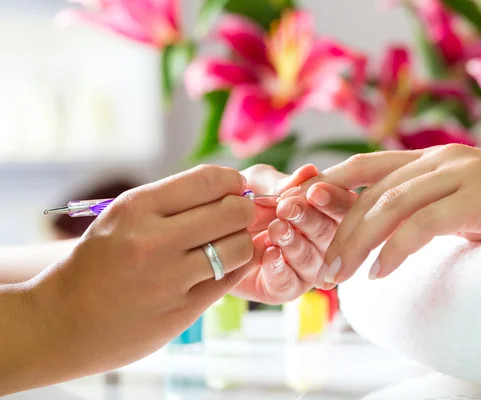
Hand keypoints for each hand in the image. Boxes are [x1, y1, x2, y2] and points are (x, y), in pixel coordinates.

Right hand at [6, 166, 264, 392]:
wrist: (60, 322)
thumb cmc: (96, 263)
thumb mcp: (121, 217)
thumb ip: (170, 201)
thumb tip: (229, 186)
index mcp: (137, 208)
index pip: (209, 180)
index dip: (232, 181)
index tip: (234, 188)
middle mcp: (154, 241)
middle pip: (233, 212)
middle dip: (243, 210)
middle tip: (238, 216)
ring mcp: (169, 279)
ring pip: (239, 247)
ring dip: (241, 242)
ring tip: (228, 244)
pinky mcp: (182, 311)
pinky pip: (229, 280)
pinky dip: (234, 269)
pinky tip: (222, 267)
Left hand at [235, 164, 356, 302]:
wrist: (209, 233)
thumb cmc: (241, 201)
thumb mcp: (256, 183)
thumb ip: (279, 181)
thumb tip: (308, 172)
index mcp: (324, 211)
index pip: (342, 206)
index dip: (333, 200)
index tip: (314, 192)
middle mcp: (322, 240)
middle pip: (330, 233)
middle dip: (308, 219)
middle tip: (286, 208)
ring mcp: (306, 267)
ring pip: (312, 259)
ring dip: (294, 243)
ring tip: (274, 229)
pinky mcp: (286, 288)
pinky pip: (289, 282)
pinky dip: (279, 267)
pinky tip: (268, 254)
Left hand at [314, 145, 480, 286]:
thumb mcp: (461, 206)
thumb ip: (425, 210)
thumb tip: (385, 235)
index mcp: (432, 158)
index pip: (367, 165)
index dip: (330, 183)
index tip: (303, 209)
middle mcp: (441, 159)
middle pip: (372, 190)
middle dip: (339, 227)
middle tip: (321, 264)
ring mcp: (462, 172)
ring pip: (390, 205)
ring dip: (358, 242)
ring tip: (339, 274)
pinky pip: (424, 224)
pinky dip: (396, 250)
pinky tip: (380, 273)